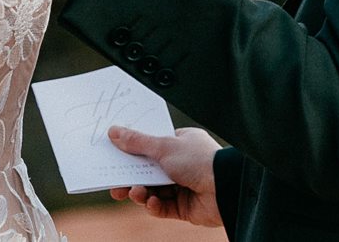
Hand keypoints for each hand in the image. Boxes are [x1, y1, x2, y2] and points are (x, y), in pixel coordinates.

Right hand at [107, 126, 222, 227]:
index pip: (151, 145)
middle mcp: (182, 164)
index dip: (133, 150)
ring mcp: (183, 186)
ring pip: (153, 191)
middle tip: (113, 183)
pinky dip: (154, 206)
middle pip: (148, 171)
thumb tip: (114, 131)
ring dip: (141, 193)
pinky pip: (162, 207)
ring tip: (134, 193)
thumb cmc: (200, 161)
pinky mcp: (184, 207)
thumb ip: (137, 142)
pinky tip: (152, 203)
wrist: (225, 188)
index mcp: (181, 143)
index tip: (114, 154)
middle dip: (131, 177)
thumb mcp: (164, 146)